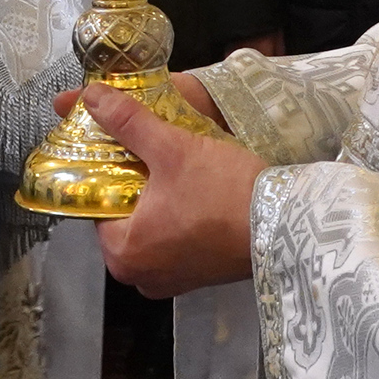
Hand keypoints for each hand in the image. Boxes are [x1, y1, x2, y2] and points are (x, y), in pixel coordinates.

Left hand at [69, 83, 261, 297]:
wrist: (286, 225)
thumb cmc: (225, 194)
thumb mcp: (172, 148)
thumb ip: (128, 121)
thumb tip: (92, 97)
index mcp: (122, 254)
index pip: (97, 204)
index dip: (109, 171)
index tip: (123, 146)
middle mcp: (141, 276)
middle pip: (124, 216)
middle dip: (136, 183)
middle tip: (152, 152)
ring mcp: (172, 280)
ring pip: (152, 228)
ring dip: (160, 198)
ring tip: (175, 165)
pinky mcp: (200, 276)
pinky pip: (176, 241)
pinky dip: (181, 217)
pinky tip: (196, 190)